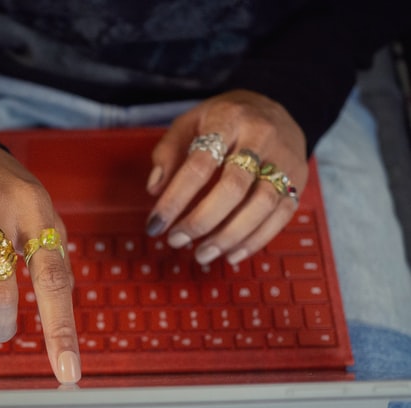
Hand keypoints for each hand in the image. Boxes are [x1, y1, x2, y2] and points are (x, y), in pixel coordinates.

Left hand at [146, 90, 307, 264]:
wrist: (277, 106)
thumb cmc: (224, 120)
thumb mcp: (190, 122)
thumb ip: (168, 152)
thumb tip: (155, 189)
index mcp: (228, 120)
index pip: (199, 164)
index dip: (175, 198)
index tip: (155, 224)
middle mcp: (261, 137)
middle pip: (234, 187)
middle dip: (202, 221)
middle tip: (176, 240)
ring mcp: (285, 159)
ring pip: (262, 204)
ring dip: (229, 236)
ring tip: (202, 254)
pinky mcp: (299, 180)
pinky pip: (281, 215)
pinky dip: (255, 240)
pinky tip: (231, 254)